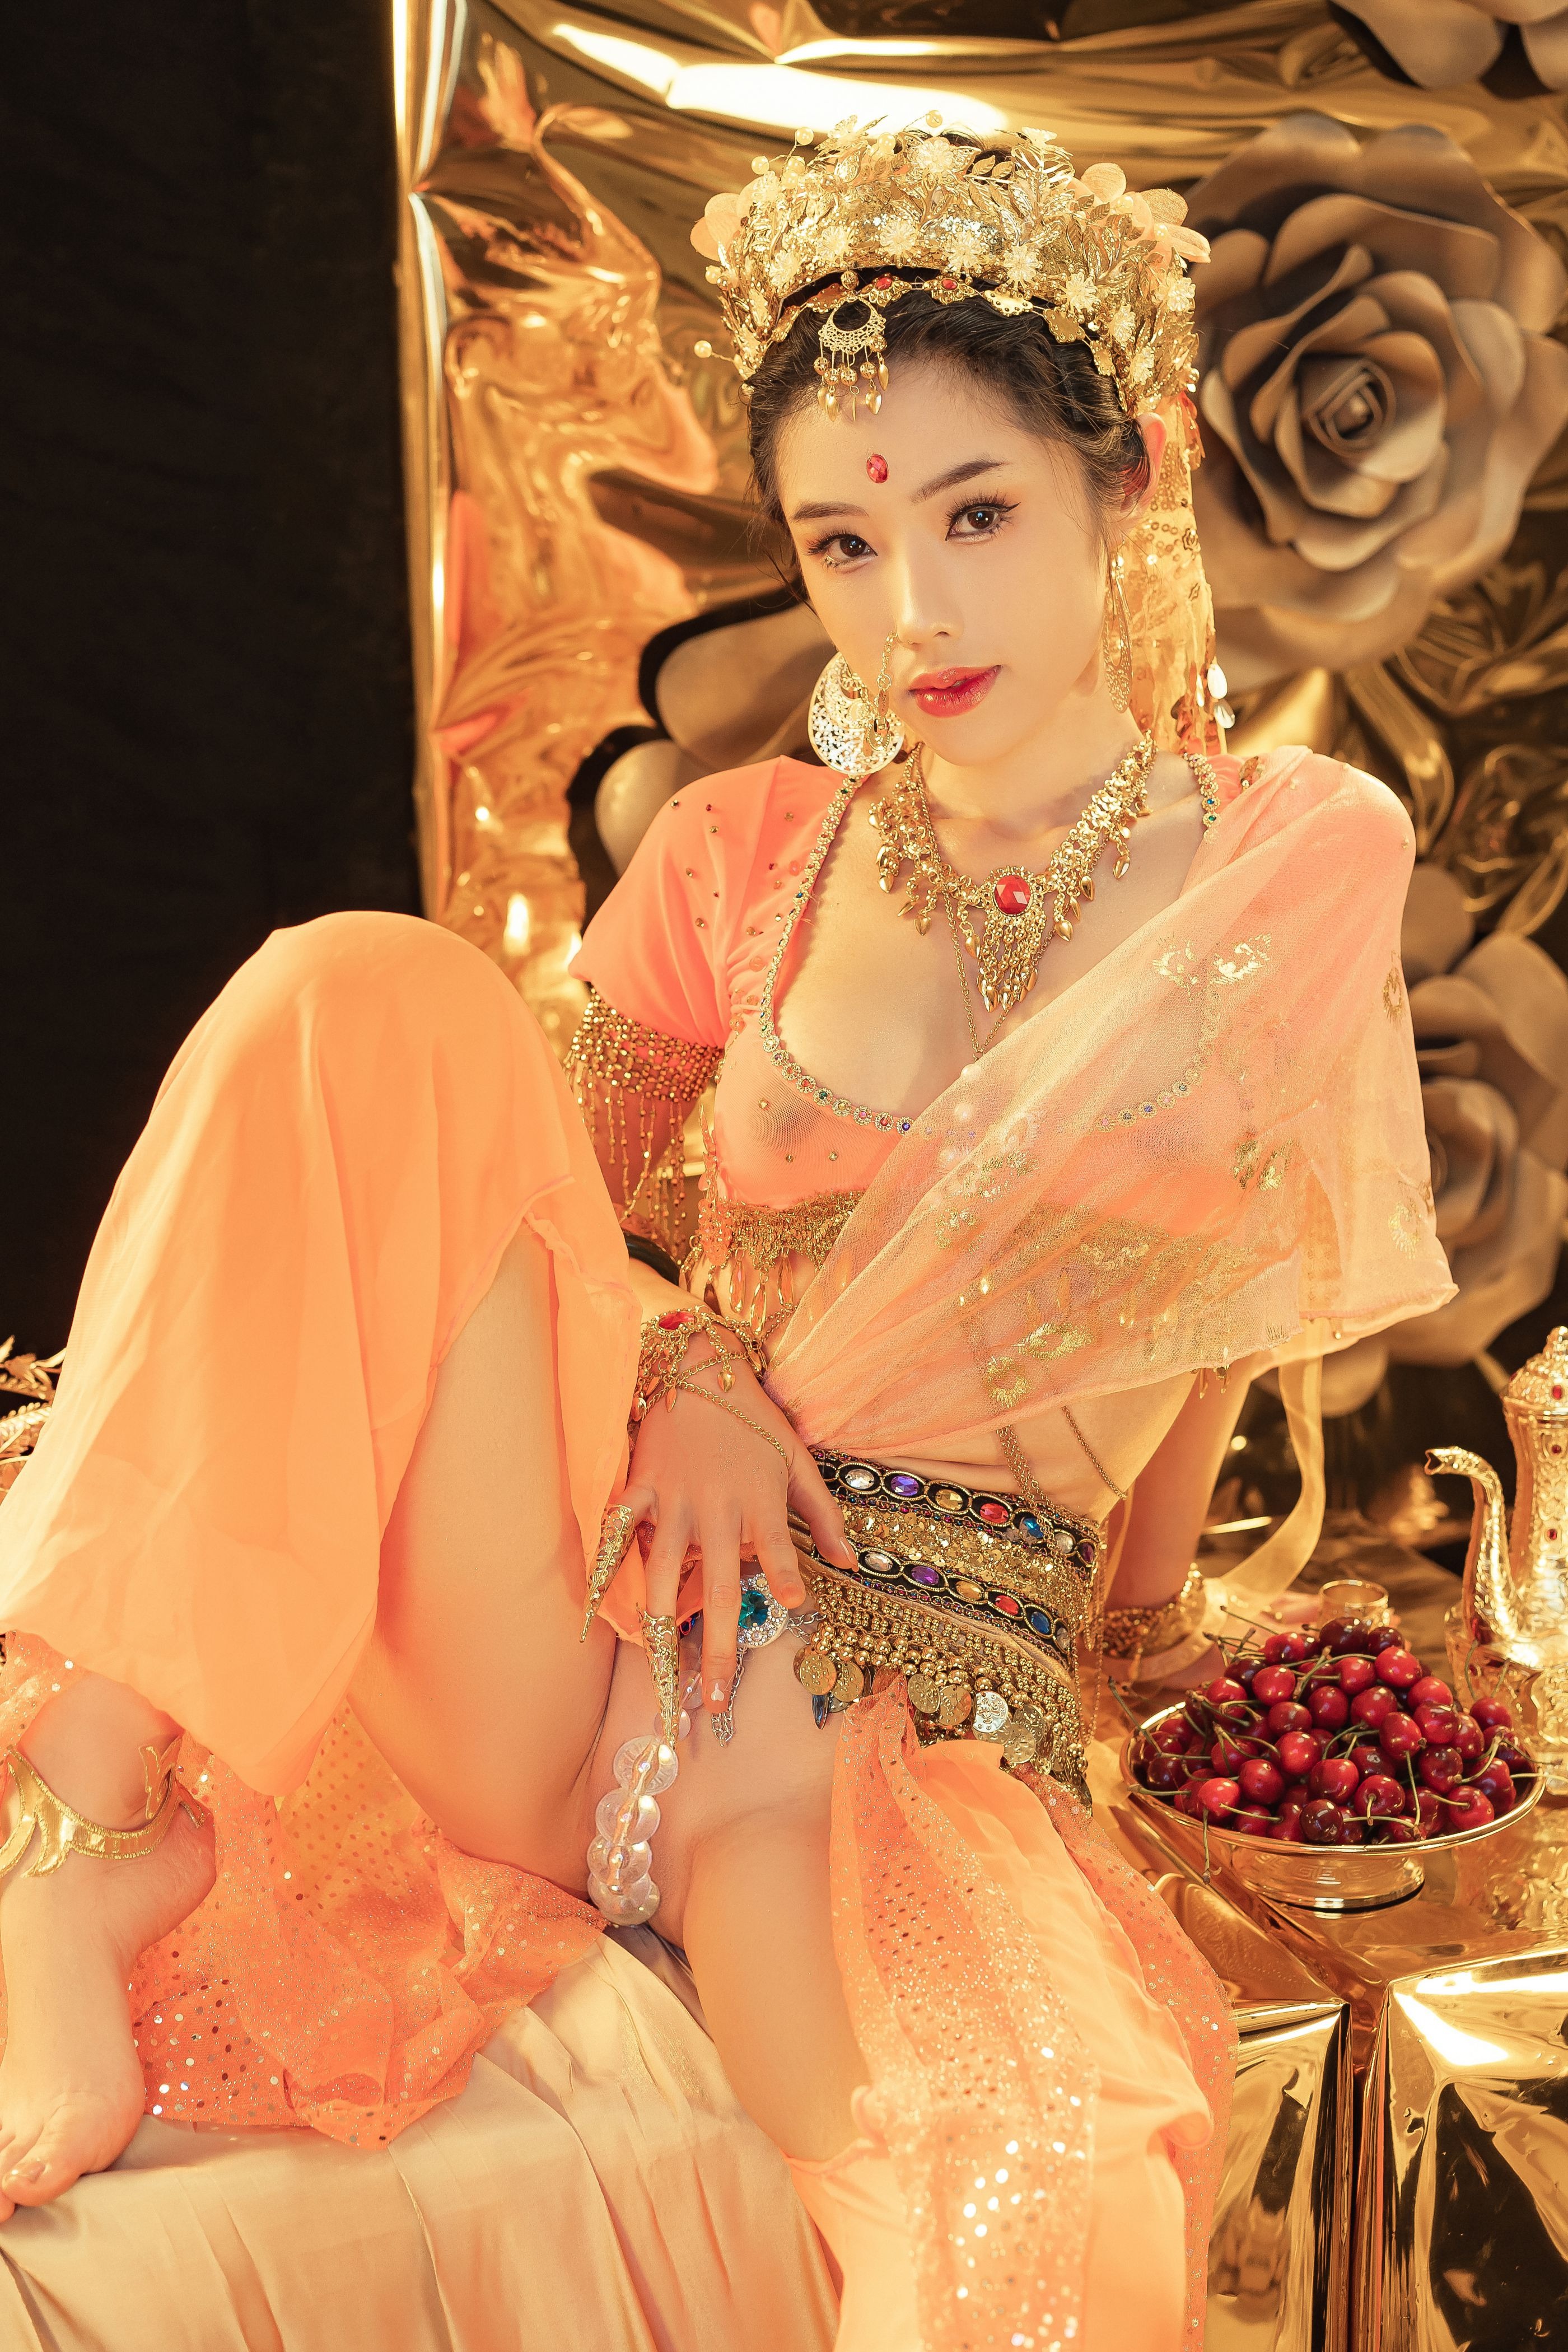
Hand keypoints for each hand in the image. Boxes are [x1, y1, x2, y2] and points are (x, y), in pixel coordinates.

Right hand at [622, 1341, 855, 1718]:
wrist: (700, 1370)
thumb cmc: (755, 1421)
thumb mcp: (799, 1460)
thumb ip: (823, 1514)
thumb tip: (847, 1562)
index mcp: (759, 1501)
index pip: (776, 1548)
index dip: (786, 1576)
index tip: (795, 1606)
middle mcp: (716, 1509)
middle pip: (717, 1587)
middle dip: (717, 1647)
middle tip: (714, 1699)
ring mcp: (674, 1502)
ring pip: (662, 1574)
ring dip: (662, 1627)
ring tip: (662, 1672)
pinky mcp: (641, 1489)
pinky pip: (620, 1533)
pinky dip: (606, 1564)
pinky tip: (594, 1608)